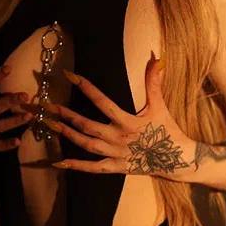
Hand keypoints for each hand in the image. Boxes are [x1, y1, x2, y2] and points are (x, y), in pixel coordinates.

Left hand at [33, 52, 195, 176]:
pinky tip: (59, 162)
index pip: (102, 101)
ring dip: (67, 135)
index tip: (69, 76)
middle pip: (87, 125)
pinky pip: (92, 168)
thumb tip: (156, 58)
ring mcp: (115, 154)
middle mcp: (118, 137)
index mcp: (127, 121)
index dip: (86, 87)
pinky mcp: (115, 167)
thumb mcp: (160, 105)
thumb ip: (154, 82)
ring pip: (86, 144)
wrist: (177, 159)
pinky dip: (76, 165)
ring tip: (50, 125)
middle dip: (66, 115)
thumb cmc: (167, 130)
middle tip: (48, 105)